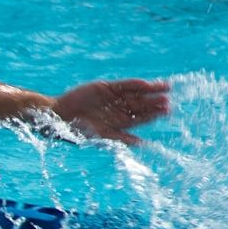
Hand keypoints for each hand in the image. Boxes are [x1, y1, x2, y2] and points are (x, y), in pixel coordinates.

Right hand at [53, 78, 170, 145]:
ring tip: (166, 87)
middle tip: (169, 101)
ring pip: (136, 94)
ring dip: (150, 91)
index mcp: (118, 124)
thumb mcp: (100, 137)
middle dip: (155, 103)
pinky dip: (135, 84)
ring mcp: (112, 98)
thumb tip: (142, 145)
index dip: (153, 115)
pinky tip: (147, 84)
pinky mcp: (106, 87)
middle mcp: (118, 110)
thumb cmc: (76, 131)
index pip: (140, 119)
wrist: (58, 116)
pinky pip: (124, 85)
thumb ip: (121, 139)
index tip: (167, 111)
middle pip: (141, 106)